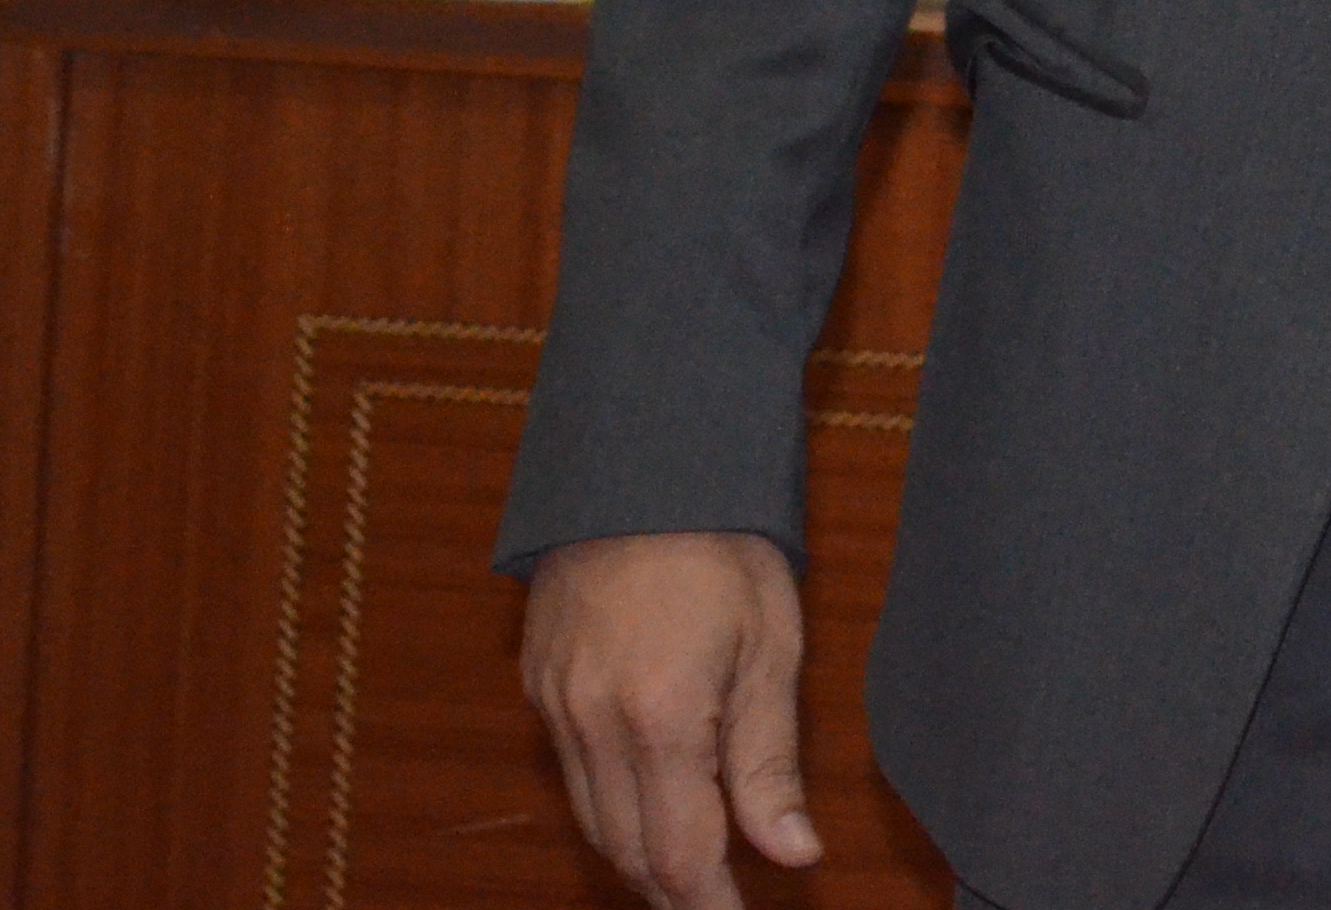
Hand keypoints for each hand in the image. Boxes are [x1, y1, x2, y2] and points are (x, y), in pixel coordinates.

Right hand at [520, 530, 819, 906]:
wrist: (641, 465)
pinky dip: (607, 807)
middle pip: (627, 851)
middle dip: (674, 892)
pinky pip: (571, 775)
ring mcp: (555, 705)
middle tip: (720, 905)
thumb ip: (771, 761)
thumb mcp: (771, 647)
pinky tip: (646, 804)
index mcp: (661, 717)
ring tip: (689, 873)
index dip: (713, 905)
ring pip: (591, 821)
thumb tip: (793, 853)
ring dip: (638, 857)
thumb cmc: (724, 546)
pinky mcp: (538, 684)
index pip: (681, 855)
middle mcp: (593, 724)